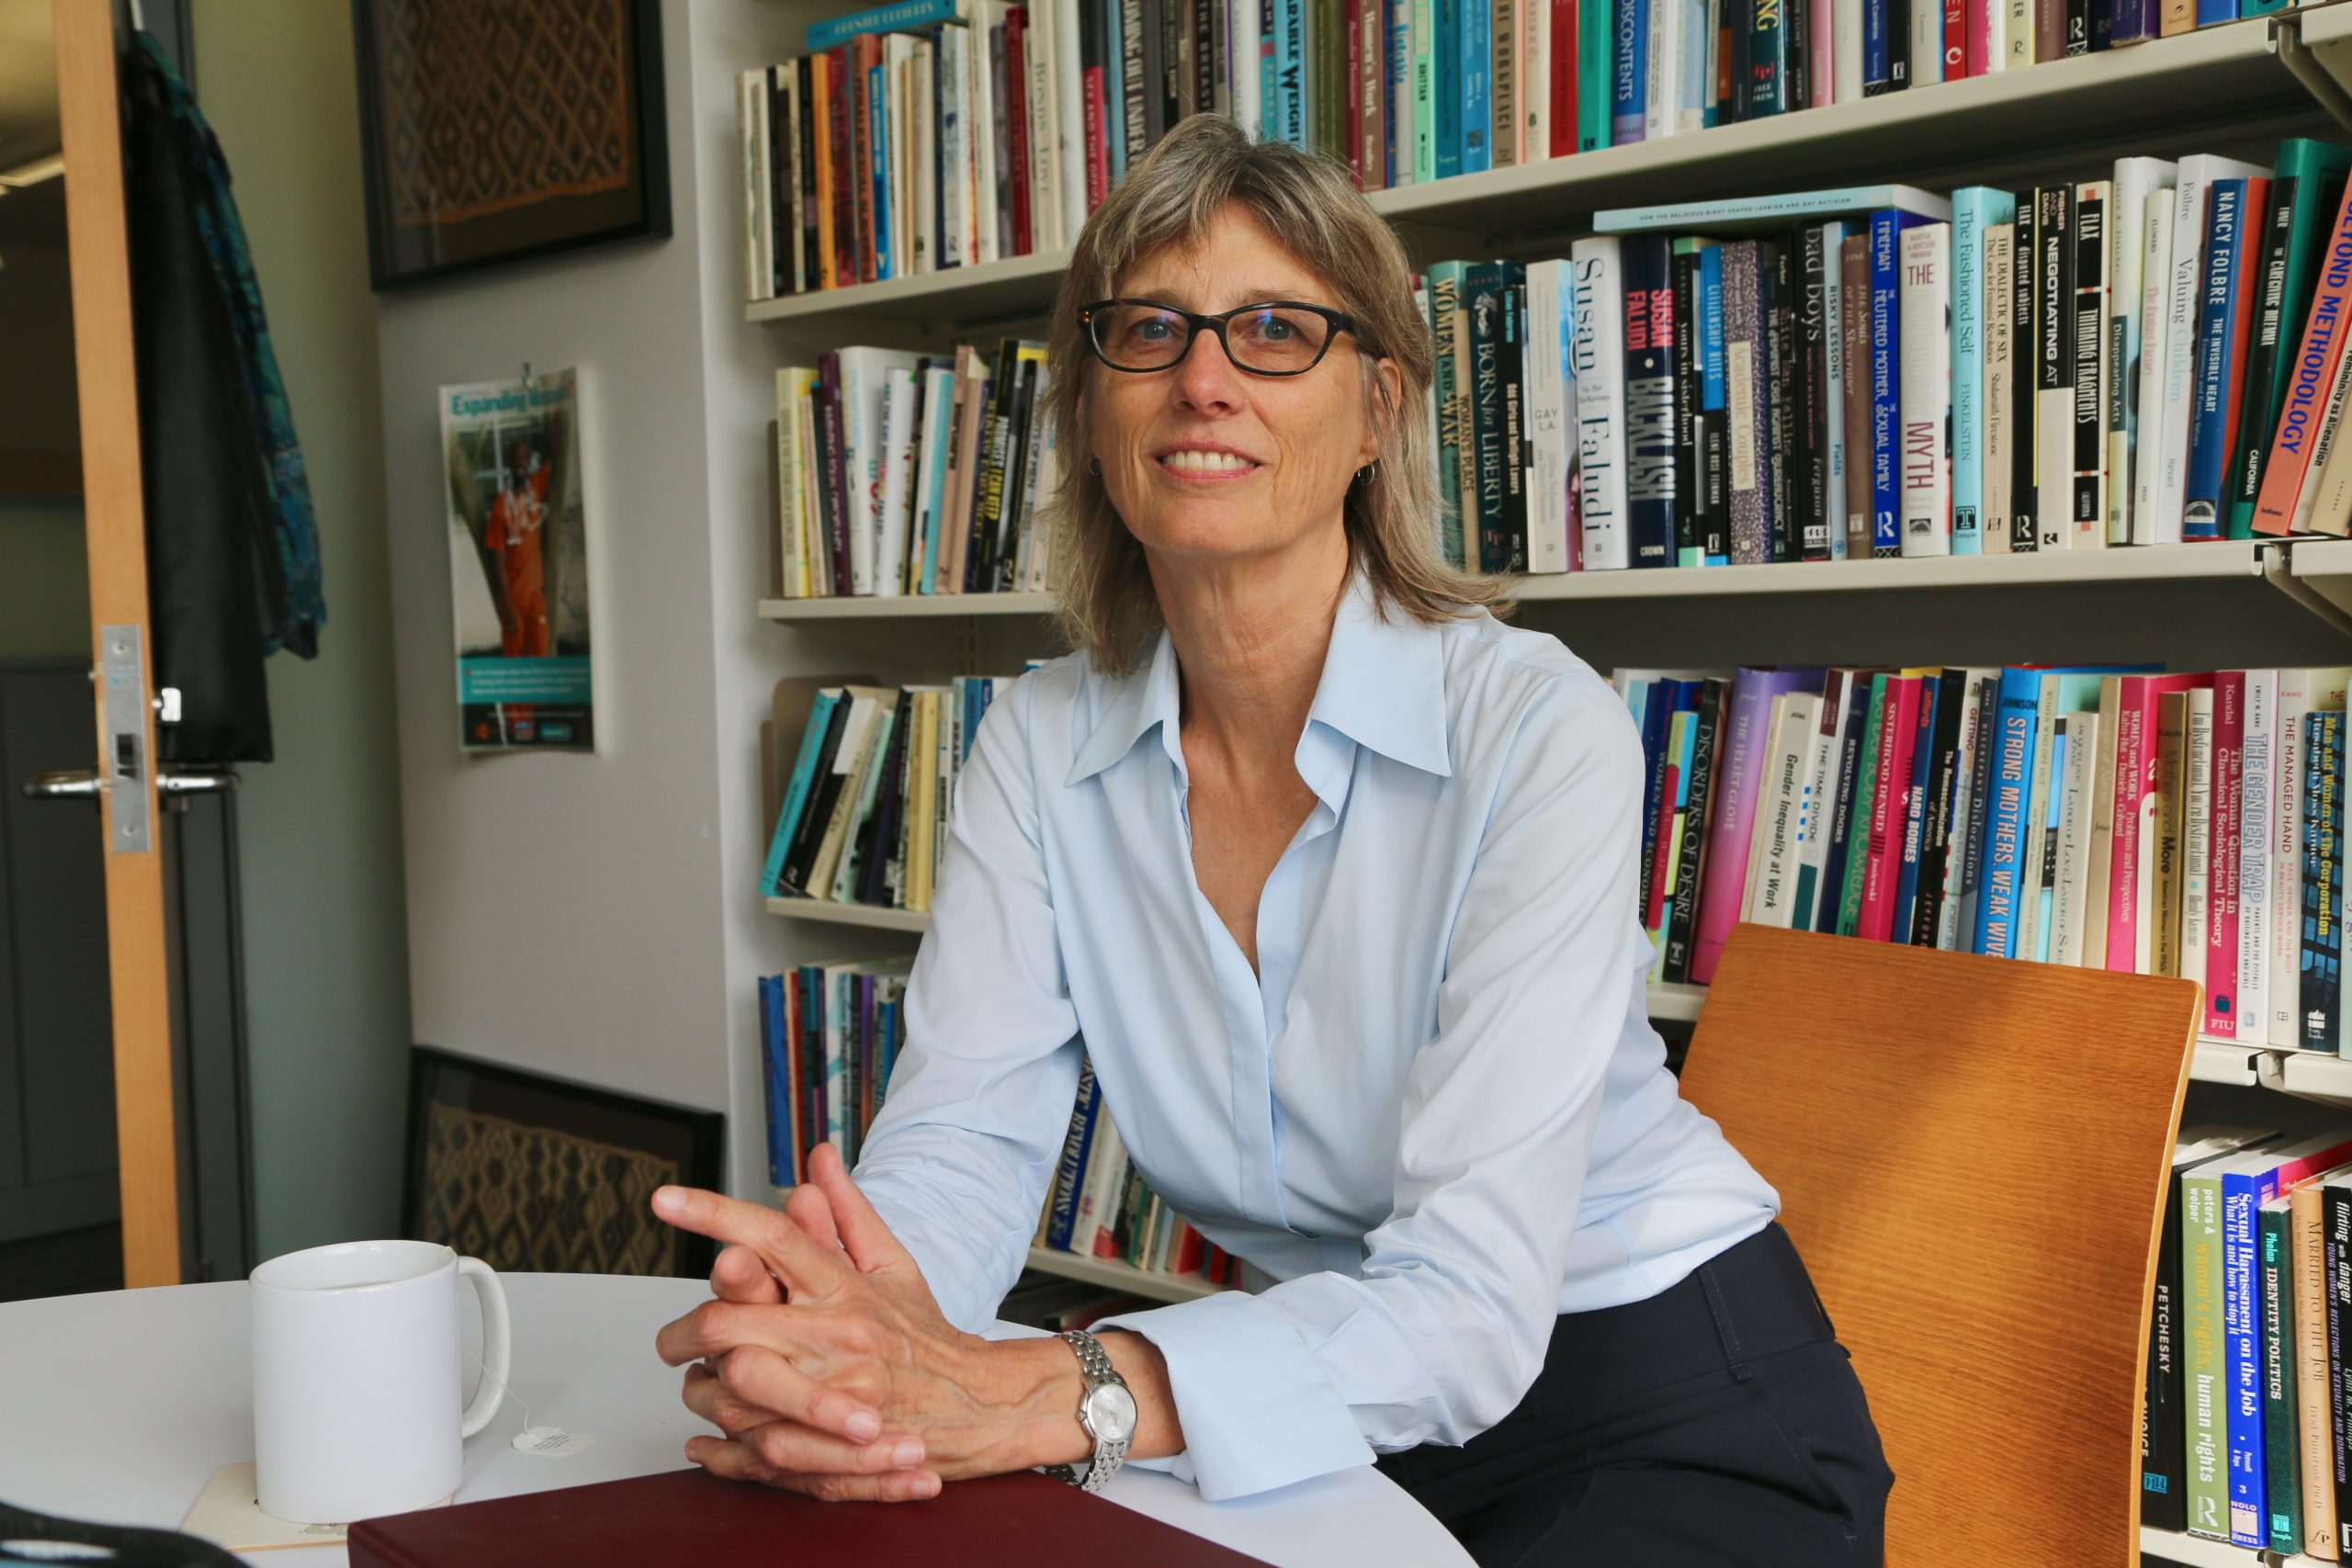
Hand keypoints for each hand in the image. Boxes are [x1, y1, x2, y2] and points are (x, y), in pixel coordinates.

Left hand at [674, 1177, 939, 1500]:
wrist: (974, 1407)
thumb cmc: (923, 1337)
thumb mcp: (892, 1264)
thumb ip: (847, 1212)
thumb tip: (818, 1158)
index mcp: (844, 1287)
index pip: (772, 1236)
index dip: (712, 1214)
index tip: (665, 1199)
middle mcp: (834, 1335)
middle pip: (729, 1320)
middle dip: (683, 1331)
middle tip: (671, 1341)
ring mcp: (831, 1393)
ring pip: (729, 1386)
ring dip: (700, 1388)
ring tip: (698, 1385)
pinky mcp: (828, 1446)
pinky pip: (748, 1447)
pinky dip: (716, 1446)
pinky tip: (706, 1436)